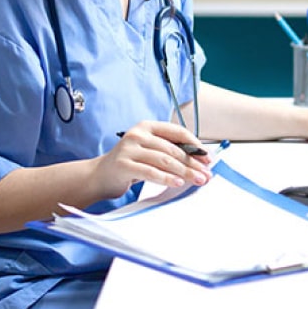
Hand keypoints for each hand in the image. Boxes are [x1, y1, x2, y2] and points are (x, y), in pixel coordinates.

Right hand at [92, 121, 212, 199]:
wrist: (100, 176)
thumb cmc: (129, 164)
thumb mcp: (149, 151)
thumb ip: (169, 151)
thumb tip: (199, 162)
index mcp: (147, 126)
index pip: (177, 132)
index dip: (195, 145)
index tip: (207, 158)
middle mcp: (137, 134)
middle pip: (173, 148)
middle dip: (193, 163)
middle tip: (206, 174)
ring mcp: (129, 148)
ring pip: (164, 160)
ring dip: (184, 171)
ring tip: (197, 180)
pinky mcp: (123, 164)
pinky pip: (150, 172)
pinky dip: (166, 178)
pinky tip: (178, 182)